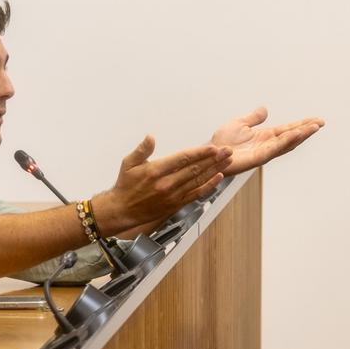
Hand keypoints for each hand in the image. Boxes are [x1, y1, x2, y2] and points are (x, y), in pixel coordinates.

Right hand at [92, 135, 231, 235]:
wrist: (122, 210)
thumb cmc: (125, 186)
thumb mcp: (128, 163)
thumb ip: (142, 150)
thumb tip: (151, 137)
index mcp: (155, 171)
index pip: (183, 159)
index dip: (200, 152)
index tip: (213, 147)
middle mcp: (166, 184)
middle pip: (195, 169)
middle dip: (214, 159)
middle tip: (227, 151)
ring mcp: (172, 195)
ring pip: (198, 180)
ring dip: (215, 170)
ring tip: (227, 161)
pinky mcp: (175, 204)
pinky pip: (196, 194)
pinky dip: (208, 186)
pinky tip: (218, 178)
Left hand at [210, 107, 323, 175]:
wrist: (209, 153)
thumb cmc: (222, 142)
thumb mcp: (239, 124)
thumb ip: (253, 118)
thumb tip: (265, 109)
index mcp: (265, 136)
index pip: (288, 129)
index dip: (302, 124)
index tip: (316, 120)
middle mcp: (267, 144)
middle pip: (291, 137)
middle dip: (306, 130)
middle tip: (321, 123)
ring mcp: (264, 152)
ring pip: (286, 143)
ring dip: (300, 135)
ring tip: (314, 127)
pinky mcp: (257, 158)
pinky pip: (275, 149)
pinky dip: (286, 141)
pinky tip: (296, 134)